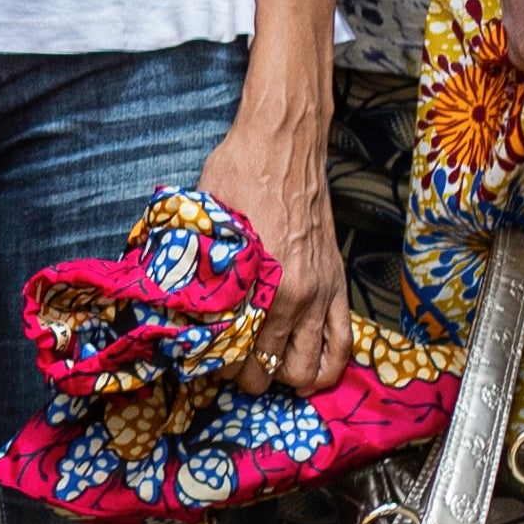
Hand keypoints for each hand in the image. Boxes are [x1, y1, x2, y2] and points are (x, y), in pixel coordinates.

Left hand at [198, 104, 349, 393]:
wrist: (283, 145)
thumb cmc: (237, 177)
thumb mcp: (205, 225)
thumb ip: (198, 270)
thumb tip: (179, 308)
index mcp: (259, 285)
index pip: (237, 353)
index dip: (216, 366)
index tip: (203, 362)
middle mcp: (295, 297)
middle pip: (270, 370)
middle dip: (248, 378)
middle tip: (230, 370)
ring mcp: (321, 292)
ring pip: (311, 367)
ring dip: (287, 378)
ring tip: (268, 375)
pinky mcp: (338, 284)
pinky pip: (343, 341)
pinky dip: (328, 365)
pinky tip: (310, 375)